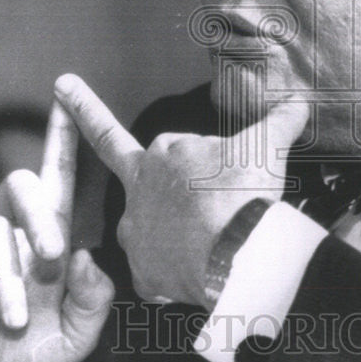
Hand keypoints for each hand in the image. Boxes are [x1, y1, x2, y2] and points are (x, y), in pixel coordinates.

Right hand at [0, 99, 114, 361]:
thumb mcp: (77, 333)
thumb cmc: (27, 360)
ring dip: (10, 282)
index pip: (60, 178)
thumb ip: (94, 297)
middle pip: (26, 185)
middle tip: (51, 258)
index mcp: (48, 240)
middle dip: (41, 217)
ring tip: (13, 321)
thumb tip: (86, 254)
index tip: (67, 94)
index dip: (64, 136)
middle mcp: (12, 231)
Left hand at [54, 73, 308, 309]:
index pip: (109, 131)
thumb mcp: (268, 143)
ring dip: (180, 231)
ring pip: (155, 230)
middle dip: (179, 189)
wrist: (238, 246)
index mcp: (156, 157)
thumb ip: (281, 121)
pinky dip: (179, 274)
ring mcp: (138, 236)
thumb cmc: (244, 187)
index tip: (60, 86)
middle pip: (150, 186)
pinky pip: (161, 274)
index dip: (85, 107)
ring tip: (221, 233)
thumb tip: (300, 104)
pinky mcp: (147, 276)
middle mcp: (136, 195)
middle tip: (215, 197)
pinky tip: (206, 268)